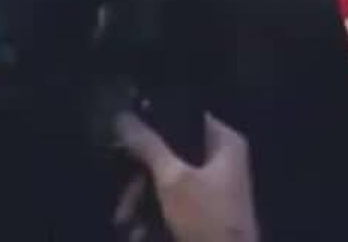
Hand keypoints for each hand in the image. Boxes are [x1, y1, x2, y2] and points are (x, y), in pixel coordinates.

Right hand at [113, 112, 258, 241]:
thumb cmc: (207, 219)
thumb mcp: (173, 180)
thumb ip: (148, 145)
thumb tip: (122, 116)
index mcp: (224, 143)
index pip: (184, 117)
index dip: (153, 124)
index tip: (124, 135)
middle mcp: (222, 160)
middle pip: (170, 153)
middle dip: (140, 177)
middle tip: (123, 195)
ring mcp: (213, 188)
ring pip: (167, 180)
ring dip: (142, 200)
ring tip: (124, 219)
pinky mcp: (204, 213)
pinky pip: (173, 203)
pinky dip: (154, 215)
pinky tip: (138, 231)